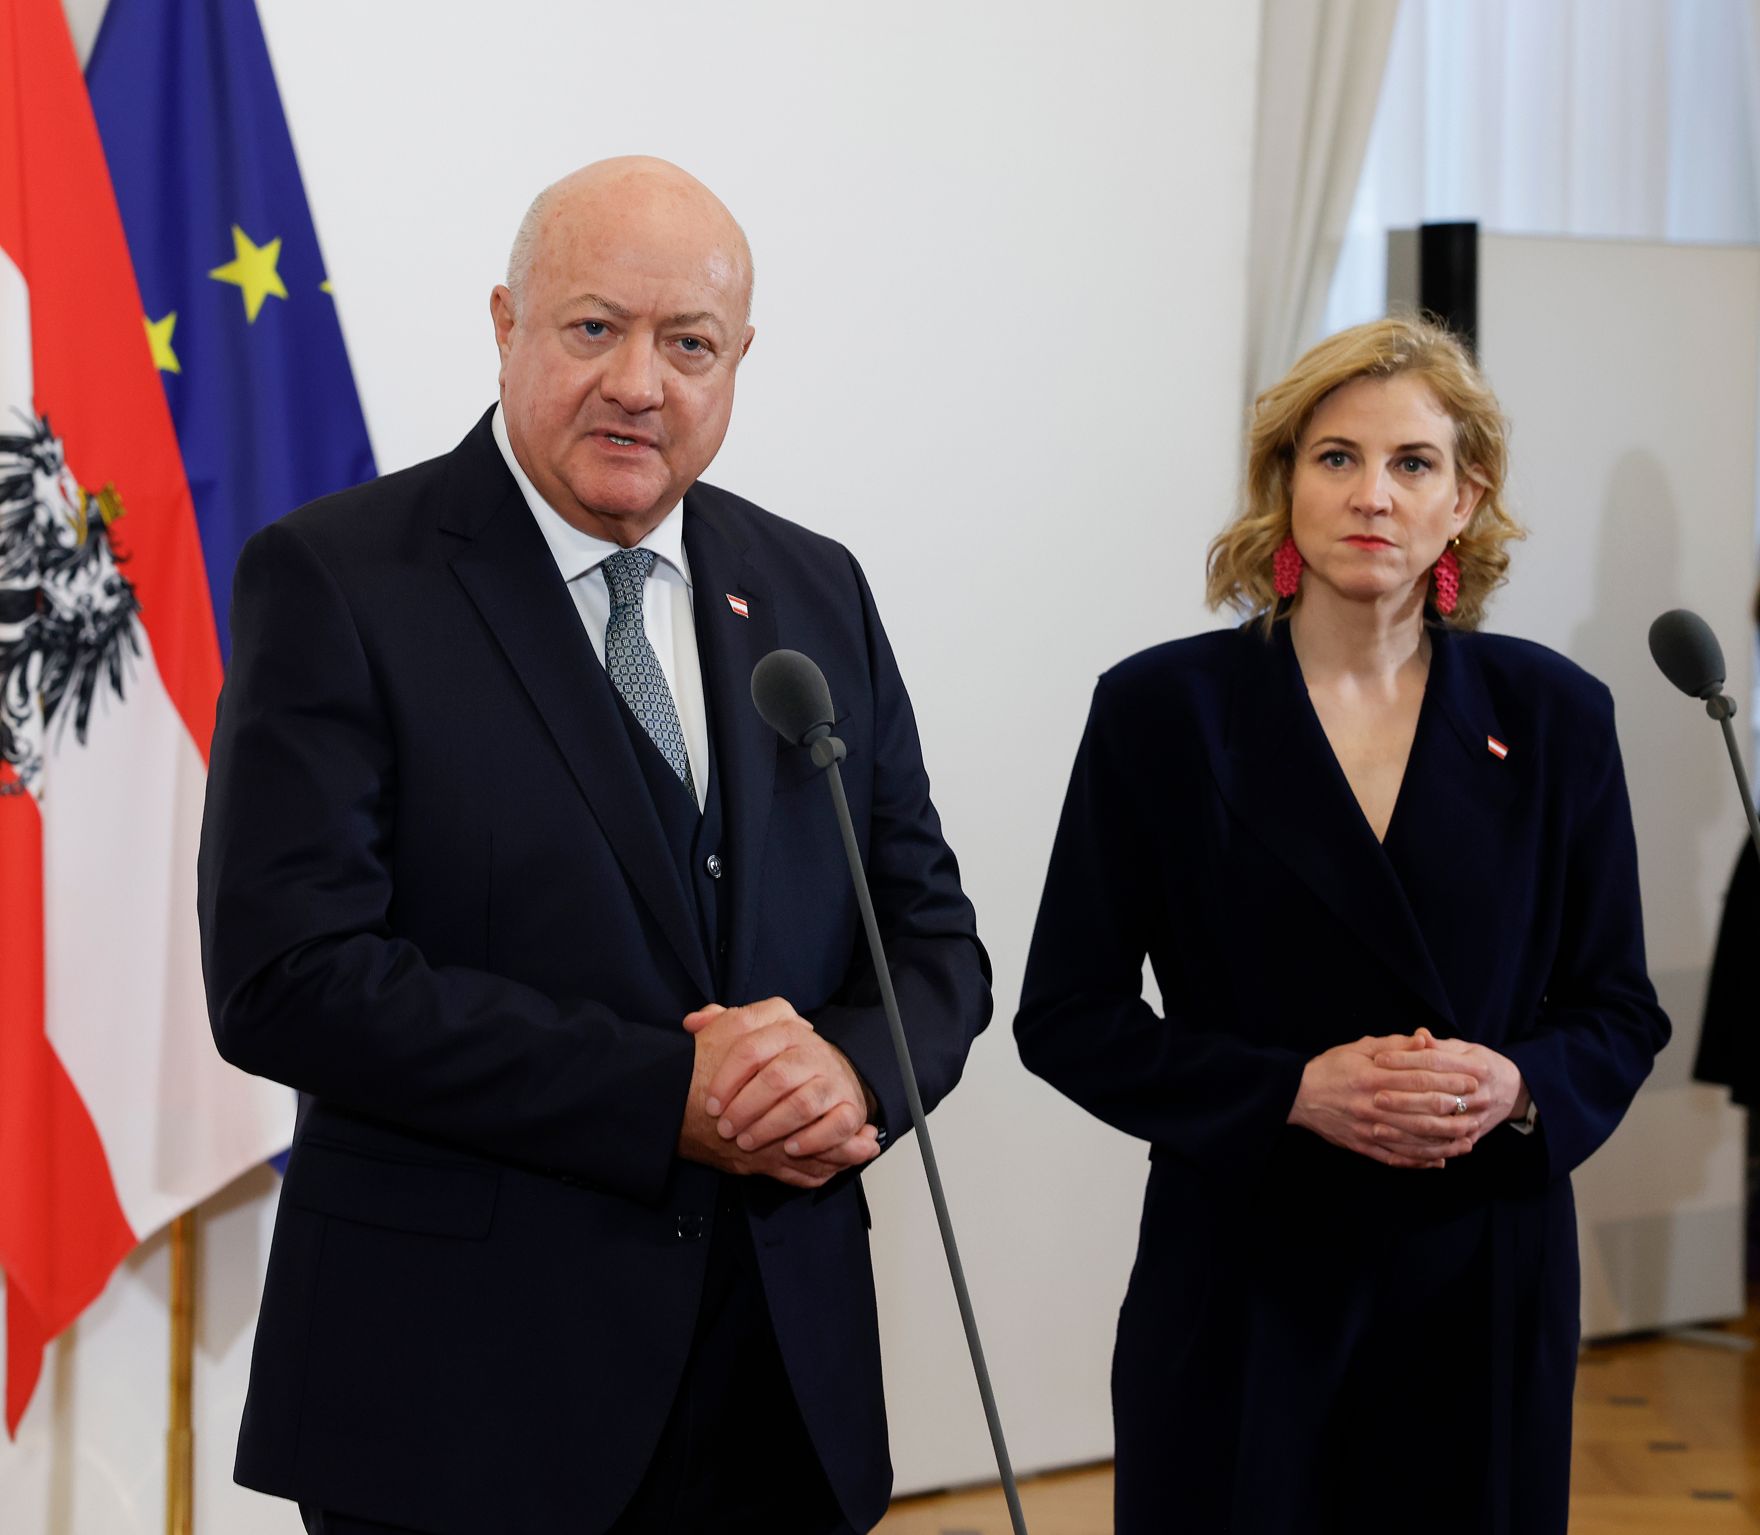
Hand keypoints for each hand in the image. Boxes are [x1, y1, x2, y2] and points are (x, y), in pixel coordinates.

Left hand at [678, 1000, 879, 1188]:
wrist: (831, 1076)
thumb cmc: (781, 1061)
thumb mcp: (752, 1037)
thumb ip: (723, 1026)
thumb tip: (692, 1023)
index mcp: (786, 1030)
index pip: (751, 1048)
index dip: (727, 1079)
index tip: (711, 1105)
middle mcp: (813, 1051)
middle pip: (776, 1078)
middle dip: (745, 1108)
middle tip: (725, 1129)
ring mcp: (834, 1079)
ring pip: (803, 1103)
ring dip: (771, 1127)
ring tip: (747, 1142)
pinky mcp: (852, 1107)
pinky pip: (837, 1124)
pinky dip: (812, 1140)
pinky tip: (788, 1149)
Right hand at [1288, 1033, 1481, 1168]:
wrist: (1296, 1095)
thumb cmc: (1330, 1067)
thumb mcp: (1359, 1048)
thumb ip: (1394, 1046)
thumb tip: (1424, 1041)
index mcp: (1372, 1076)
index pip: (1418, 1079)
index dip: (1449, 1080)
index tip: (1472, 1080)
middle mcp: (1372, 1105)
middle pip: (1421, 1111)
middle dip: (1454, 1112)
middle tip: (1479, 1110)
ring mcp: (1368, 1129)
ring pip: (1413, 1140)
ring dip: (1444, 1142)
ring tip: (1468, 1140)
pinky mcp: (1362, 1146)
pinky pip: (1395, 1157)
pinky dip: (1419, 1162)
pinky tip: (1439, 1162)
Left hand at [1369, 1028, 1526, 1156]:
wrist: (1511, 1091)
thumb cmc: (1479, 1064)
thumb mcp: (1464, 1048)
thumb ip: (1439, 1045)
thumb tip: (1419, 1034)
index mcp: (1476, 1067)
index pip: (1434, 1062)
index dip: (1405, 1060)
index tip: (1378, 1059)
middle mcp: (1478, 1095)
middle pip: (1435, 1098)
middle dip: (1402, 1099)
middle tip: (1374, 1097)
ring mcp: (1476, 1119)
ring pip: (1437, 1128)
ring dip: (1406, 1130)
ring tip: (1376, 1128)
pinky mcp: (1471, 1138)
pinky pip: (1441, 1149)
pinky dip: (1418, 1153)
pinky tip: (1393, 1152)